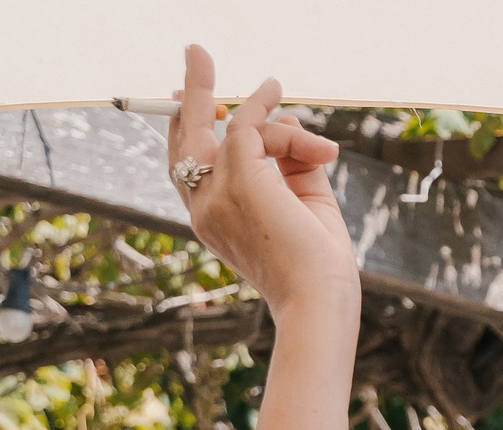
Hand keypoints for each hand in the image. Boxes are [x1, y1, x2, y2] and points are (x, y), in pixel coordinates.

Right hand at [170, 47, 355, 315]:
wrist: (319, 305)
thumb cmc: (318, 269)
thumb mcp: (305, 206)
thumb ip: (293, 162)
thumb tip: (284, 118)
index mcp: (213, 220)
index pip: (190, 168)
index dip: (192, 130)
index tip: (204, 105)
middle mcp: (203, 206)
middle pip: (183, 138)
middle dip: (188, 93)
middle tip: (194, 52)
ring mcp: (215, 192)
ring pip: (231, 127)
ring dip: (264, 113)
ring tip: (291, 110)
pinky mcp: (240, 178)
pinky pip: (249, 125)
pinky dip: (266, 107)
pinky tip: (277, 93)